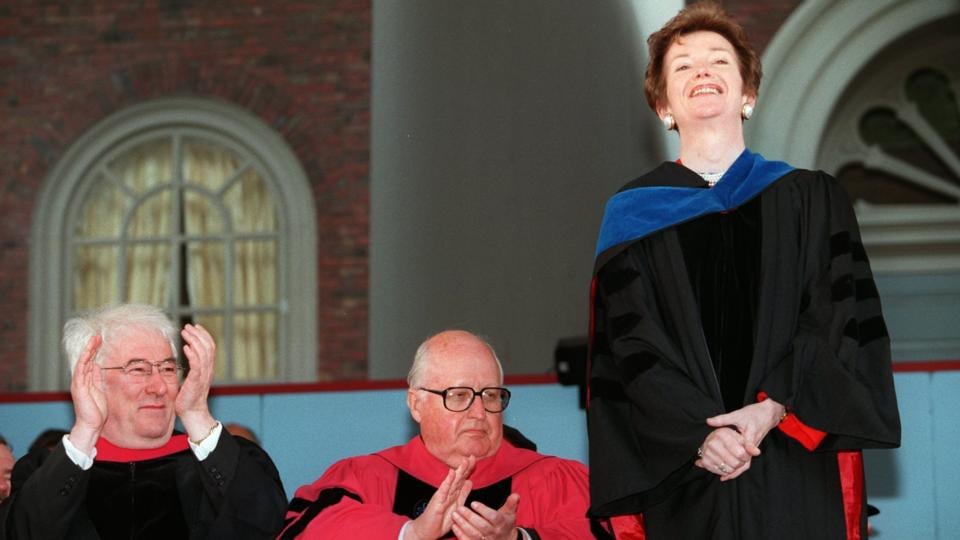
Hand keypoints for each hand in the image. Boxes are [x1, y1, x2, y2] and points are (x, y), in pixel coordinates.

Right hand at [69, 334, 107, 454]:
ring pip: (82, 363)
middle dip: (92, 347)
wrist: (92, 424)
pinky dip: (83, 362)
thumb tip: (99, 365)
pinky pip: (80, 372)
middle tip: (98, 335)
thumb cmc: (97, 409)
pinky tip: (87, 354)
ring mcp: (79, 383)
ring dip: (88, 351)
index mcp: (87, 380)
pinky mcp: (79, 388)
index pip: (90, 361)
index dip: (94, 350)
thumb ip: (98, 378)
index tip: (101, 340)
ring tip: (94, 340)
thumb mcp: (101, 389)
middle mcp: (81, 380)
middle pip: (86, 359)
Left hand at [176, 324, 217, 438]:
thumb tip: (189, 351)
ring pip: (203, 352)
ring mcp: (203, 375)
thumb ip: (194, 365)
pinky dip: (192, 354)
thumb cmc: (189, 397)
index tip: (195, 326)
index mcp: (208, 368)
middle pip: (208, 346)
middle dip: (198, 334)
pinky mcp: (196, 381)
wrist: (192, 413)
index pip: (210, 346)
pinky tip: (186, 347)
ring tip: (185, 332)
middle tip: (188, 326)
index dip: (204, 335)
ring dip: (194, 340)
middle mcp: (208, 369)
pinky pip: (197, 365)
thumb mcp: (194, 377)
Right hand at [405, 456, 474, 539]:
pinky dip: (448, 481)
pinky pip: (444, 489)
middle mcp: (448, 492)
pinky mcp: (437, 500)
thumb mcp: (456, 506)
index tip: (475, 460)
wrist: (426, 531)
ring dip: (459, 471)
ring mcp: (443, 495)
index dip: (469, 470)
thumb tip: (469, 482)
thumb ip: (462, 494)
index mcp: (454, 493)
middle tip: (472, 457)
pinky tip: (452, 473)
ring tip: (464, 462)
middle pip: (459, 478)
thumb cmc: (440, 520)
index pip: (462, 479)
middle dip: (466, 468)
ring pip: (453, 481)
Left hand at [451, 493, 518, 539]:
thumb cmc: (505, 523)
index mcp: (500, 523)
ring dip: (463, 525)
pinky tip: (454, 526)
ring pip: (473, 534)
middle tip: (459, 508)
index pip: (492, 516)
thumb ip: (511, 503)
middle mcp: (493, 532)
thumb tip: (516, 495)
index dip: (483, 510)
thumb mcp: (510, 513)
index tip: (473, 503)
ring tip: (455, 515)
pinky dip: (460, 535)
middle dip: (469, 517)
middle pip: (481, 526)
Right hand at [695, 426, 754, 480]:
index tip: (746, 455)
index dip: (746, 457)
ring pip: (729, 470)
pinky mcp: (704, 461)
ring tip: (733, 460)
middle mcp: (712, 442)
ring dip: (734, 468)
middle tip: (741, 459)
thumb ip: (750, 445)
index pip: (740, 453)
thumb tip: (757, 452)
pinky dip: (727, 471)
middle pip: (735, 463)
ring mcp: (707, 452)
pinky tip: (727, 464)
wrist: (713, 440)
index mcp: (722, 434)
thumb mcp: (740, 438)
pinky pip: (721, 472)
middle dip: (741, 463)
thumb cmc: (730, 438)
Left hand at [696, 399, 784, 480]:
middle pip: (747, 459)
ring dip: (736, 470)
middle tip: (724, 476)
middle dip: (736, 469)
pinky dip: (738, 466)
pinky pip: (746, 460)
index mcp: (750, 435)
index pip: (749, 445)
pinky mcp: (752, 449)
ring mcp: (753, 448)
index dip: (746, 450)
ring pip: (746, 462)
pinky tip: (728, 471)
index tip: (739, 459)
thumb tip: (708, 421)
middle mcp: (753, 444)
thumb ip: (723, 419)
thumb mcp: (737, 415)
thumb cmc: (752, 414)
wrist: (767, 414)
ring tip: (724, 477)